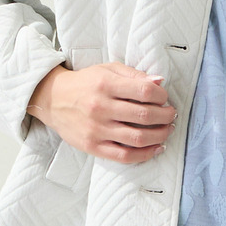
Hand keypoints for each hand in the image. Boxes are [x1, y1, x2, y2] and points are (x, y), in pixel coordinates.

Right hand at [26, 61, 176, 163]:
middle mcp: (101, 107)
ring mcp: (97, 129)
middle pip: (144, 115)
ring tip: (167, 130)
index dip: (161, 96)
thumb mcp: (108, 70)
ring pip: (138, 137)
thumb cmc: (85, 83)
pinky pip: (124, 155)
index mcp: (106, 84)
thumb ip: (134, 75)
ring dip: (160, 135)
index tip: (165, 98)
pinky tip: (156, 148)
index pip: (144, 91)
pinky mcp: (93, 146)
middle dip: (165, 116)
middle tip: (171, 114)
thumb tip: (160, 82)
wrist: (53, 100)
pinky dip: (145, 154)